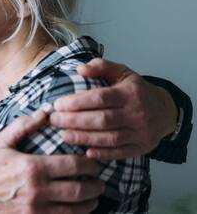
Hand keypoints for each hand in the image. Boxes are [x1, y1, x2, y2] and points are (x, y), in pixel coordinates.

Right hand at [0, 106, 103, 213]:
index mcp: (32, 167)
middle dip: (96, 186)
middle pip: (80, 191)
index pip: (74, 166)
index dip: (90, 165)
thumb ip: (25, 126)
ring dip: (89, 204)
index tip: (94, 164)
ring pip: (75, 210)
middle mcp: (37, 191)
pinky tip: (77, 210)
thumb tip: (47, 111)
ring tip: (93, 198)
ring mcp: (35, 210)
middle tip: (99, 182)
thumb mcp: (1, 142)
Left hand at [49, 58, 177, 159]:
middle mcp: (137, 113)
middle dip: (74, 121)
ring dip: (84, 138)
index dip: (77, 102)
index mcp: (130, 93)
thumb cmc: (136, 90)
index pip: (100, 98)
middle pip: (102, 120)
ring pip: (109, 138)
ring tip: (63, 135)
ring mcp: (141, 132)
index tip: (57, 105)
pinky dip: (103, 153)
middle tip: (54, 121)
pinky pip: (120, 152)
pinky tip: (85, 152)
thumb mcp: (121, 72)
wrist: (166, 110)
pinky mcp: (142, 147)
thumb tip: (80, 69)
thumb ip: (101, 66)